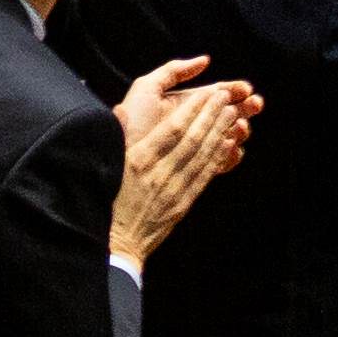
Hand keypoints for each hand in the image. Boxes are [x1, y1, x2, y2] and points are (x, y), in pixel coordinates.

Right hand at [106, 58, 257, 260]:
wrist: (115, 243)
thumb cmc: (105, 202)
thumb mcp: (105, 166)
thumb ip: (116, 139)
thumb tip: (119, 111)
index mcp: (137, 160)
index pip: (172, 129)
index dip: (193, 110)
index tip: (207, 93)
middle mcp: (158, 172)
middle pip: (192, 139)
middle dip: (211, 116)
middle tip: (225, 97)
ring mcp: (173, 189)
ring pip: (201, 156)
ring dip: (219, 133)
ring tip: (232, 114)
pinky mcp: (182, 204)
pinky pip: (203, 177)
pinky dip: (217, 160)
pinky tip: (228, 145)